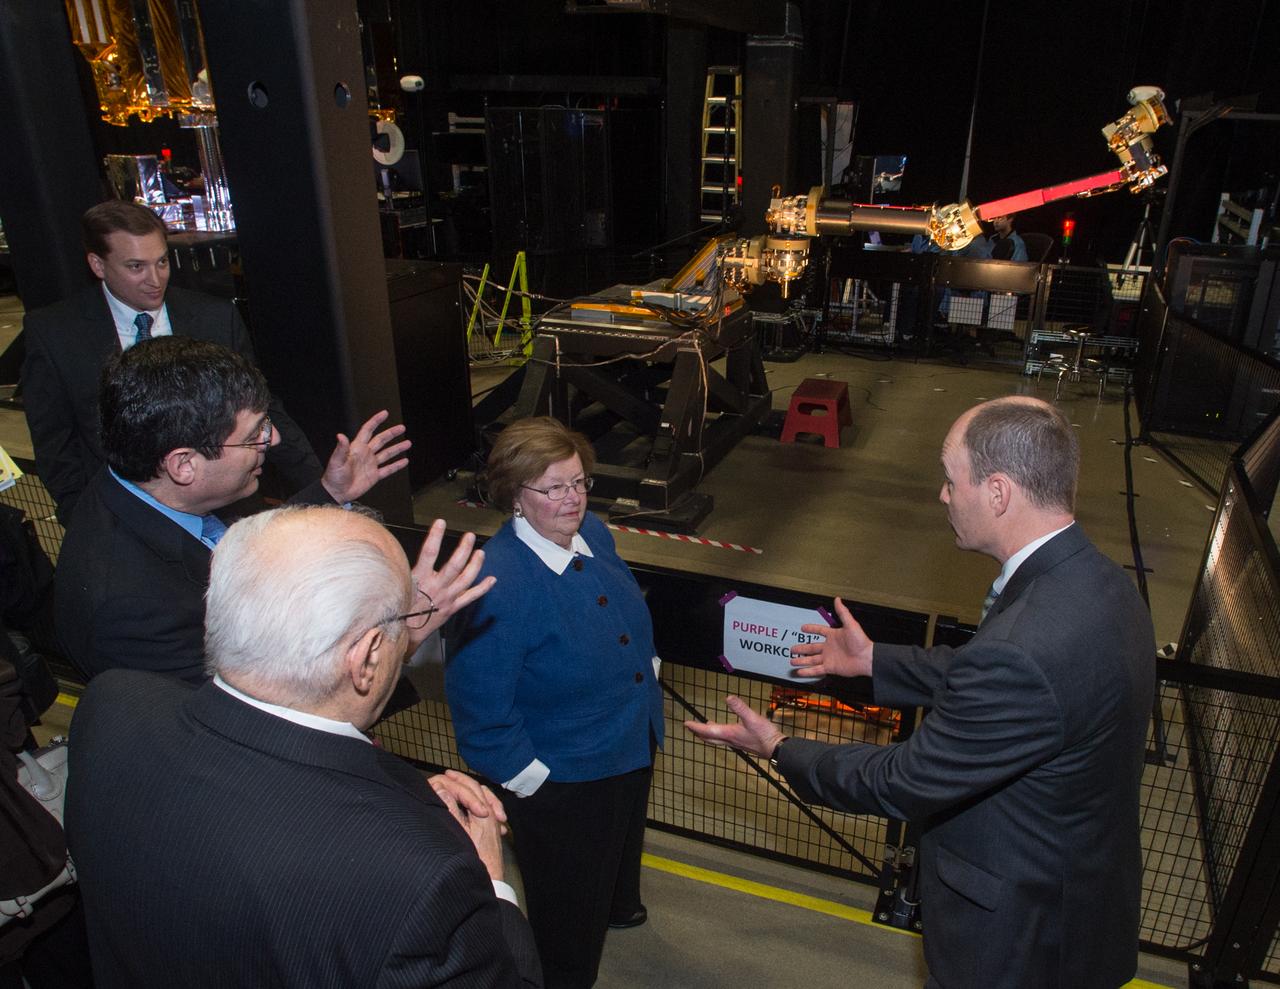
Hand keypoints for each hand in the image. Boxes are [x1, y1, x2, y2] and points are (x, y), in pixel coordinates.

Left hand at [320, 409, 410, 503]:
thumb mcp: (336, 461)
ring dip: (397, 448)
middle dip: (391, 433)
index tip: (385, 414)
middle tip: (402, 428)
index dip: (376, 421)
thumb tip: (341, 436)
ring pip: (387, 453)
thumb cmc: (333, 477)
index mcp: (357, 448)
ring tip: (408, 443)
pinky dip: (396, 465)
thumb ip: (341, 449)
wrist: (337, 493)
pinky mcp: (374, 476)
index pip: (368, 430)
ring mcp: (371, 464)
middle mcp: (365, 454)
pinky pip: (388, 469)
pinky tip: (404, 461)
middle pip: (381, 440)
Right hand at [409, 519, 495, 646]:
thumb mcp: (397, 585)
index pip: (429, 552)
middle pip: (454, 565)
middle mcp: (437, 587)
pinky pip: (471, 597)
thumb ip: (406, 570)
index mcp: (420, 579)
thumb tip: (404, 553)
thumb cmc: (398, 607)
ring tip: (481, 552)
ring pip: (466, 579)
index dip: (435, 536)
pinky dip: (483, 588)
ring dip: (475, 564)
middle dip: (463, 549)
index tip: (441, 522)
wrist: (404, 634)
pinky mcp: (453, 608)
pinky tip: (492, 579)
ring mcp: (447, 598)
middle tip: (470, 536)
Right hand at [430, 772, 506, 881]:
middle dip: (464, 781)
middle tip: (449, 774)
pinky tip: (471, 808)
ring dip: (472, 791)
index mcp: (483, 812)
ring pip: (484, 798)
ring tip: (461, 787)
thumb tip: (441, 787)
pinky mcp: (493, 831)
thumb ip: (450, 808)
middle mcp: (491, 814)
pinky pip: (487, 809)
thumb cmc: (475, 858)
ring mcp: (494, 823)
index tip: (445, 778)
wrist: (492, 880)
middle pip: (479, 789)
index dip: (456, 782)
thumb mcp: (458, 831)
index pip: (470, 787)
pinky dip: (478, 802)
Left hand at [685, 695, 783, 759]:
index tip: (686, 724)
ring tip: (702, 728)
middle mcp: (729, 740)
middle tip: (690, 728)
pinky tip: (724, 730)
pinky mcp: (741, 742)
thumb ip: (740, 708)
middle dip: (698, 732)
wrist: (775, 749)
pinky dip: (718, 734)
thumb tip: (728, 698)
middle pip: (709, 738)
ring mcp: (735, 742)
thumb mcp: (752, 718)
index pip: (707, 731)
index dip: (696, 727)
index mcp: (728, 734)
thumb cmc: (764, 735)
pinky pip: (724, 739)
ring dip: (707, 734)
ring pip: (716, 739)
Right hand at [789, 597, 873, 678]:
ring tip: (792, 661)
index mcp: (833, 636)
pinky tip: (799, 672)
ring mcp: (829, 658)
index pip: (819, 631)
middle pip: (812, 647)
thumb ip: (842, 612)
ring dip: (802, 660)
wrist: (866, 658)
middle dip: (802, 648)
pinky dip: (807, 671)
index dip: (811, 629)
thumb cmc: (861, 642)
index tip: (803, 628)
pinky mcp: (830, 667)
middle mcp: (830, 647)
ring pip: (811, 659)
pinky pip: (816, 669)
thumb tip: (838, 599)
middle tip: (793, 649)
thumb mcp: (850, 624)